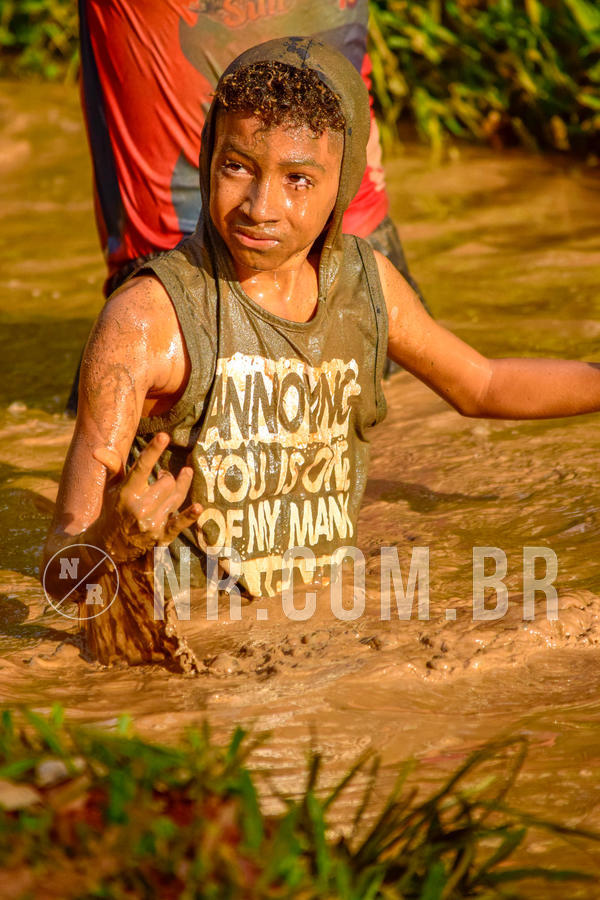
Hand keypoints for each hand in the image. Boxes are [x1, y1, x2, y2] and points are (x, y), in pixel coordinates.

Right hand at [90, 432, 201, 562]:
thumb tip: (97, 450)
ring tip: (180, 477)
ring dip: (180, 485)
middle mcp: (139, 508)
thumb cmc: (113, 509)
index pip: (141, 467)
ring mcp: (151, 523)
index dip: (153, 451)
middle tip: (163, 475)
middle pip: (167, 482)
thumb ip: (112, 467)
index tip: (164, 436)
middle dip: (167, 476)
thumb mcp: (111, 488)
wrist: (109, 545)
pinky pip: (179, 524)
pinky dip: (189, 516)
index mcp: (126, 493)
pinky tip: (198, 507)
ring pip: (176, 496)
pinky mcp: (161, 536)